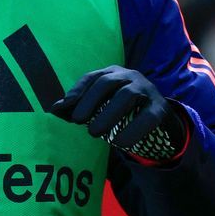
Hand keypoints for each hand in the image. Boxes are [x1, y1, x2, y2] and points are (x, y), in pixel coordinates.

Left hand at [51, 66, 182, 160]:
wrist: (155, 117)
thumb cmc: (119, 109)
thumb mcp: (99, 106)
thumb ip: (78, 107)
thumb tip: (54, 108)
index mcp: (113, 73)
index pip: (93, 77)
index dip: (78, 90)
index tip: (65, 106)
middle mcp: (130, 76)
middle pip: (108, 82)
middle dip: (91, 100)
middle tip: (77, 120)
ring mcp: (147, 90)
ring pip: (128, 95)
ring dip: (109, 113)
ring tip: (94, 132)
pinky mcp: (160, 108)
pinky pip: (148, 116)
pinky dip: (134, 129)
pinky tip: (121, 142)